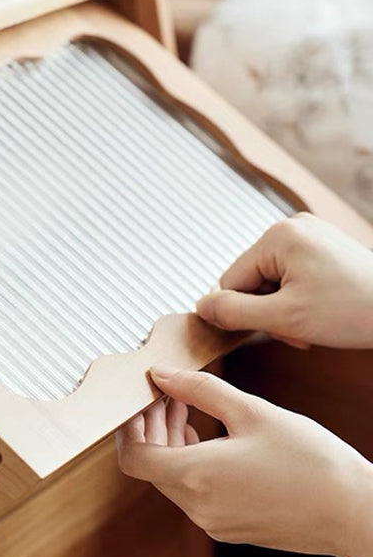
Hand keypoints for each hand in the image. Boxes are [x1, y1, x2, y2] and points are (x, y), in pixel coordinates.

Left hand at [116, 366, 372, 556]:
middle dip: (152, 428)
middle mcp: (197, 506)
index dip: (130, 427)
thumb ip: (199, 390)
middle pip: (152, 465)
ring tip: (185, 410)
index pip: (133, 456)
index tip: (139, 402)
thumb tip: (163, 376)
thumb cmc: (313, 463)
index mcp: (195, 477)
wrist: (356, 513)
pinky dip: (191, 464)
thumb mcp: (252, 412)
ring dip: (171, 444)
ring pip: (172, 479)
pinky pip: (195, 494)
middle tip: (166, 397)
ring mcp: (212, 521)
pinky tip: (209, 439)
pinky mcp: (229, 527)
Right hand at [196, 213, 372, 348]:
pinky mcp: (318, 247)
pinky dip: (295, 299)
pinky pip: (287, 276)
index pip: (229, 282)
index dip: (242, 312)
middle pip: (248, 280)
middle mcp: (290, 228)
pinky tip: (316, 310)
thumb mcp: (282, 318)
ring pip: (267, 282)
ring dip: (280, 308)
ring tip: (309, 322)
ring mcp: (306, 235)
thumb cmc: (355, 309)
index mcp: (277, 237)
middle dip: (266, 310)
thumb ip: (233, 313)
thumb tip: (200, 308)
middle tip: (295, 328)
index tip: (271, 328)